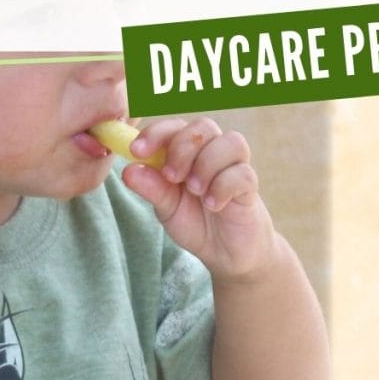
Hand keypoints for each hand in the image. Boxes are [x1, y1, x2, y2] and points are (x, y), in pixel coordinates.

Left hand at [122, 117, 278, 281]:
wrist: (226, 253)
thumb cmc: (196, 223)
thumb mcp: (166, 208)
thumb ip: (152, 188)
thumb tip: (128, 169)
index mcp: (187, 153)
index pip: (174, 127)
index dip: (156, 133)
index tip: (137, 151)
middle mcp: (212, 153)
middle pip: (204, 126)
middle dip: (183, 147)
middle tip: (172, 176)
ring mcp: (234, 167)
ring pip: (230, 142)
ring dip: (207, 164)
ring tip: (196, 191)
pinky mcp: (250, 187)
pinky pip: (243, 173)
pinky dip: (223, 187)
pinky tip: (213, 205)